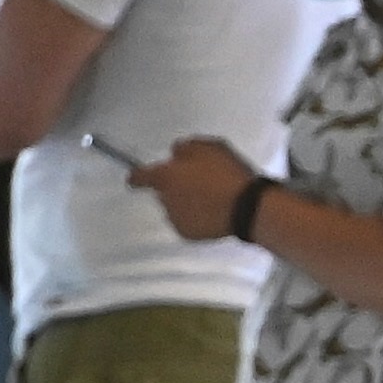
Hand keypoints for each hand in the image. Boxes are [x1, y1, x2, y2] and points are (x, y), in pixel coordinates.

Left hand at [132, 135, 262, 244]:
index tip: (135, 179)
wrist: (247, 208)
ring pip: (175, 208)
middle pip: (163, 192)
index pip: (139, 176)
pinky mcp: (188, 235)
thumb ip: (185, 148)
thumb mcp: (208, 147)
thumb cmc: (226, 173)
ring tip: (210, 200)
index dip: (136, 176)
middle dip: (175, 188)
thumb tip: (175, 155)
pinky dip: (196, 219)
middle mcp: (164, 200)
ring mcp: (175, 220)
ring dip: (186, 203)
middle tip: (199, 184)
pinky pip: (187, 223)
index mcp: (165, 177)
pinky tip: (213, 214)